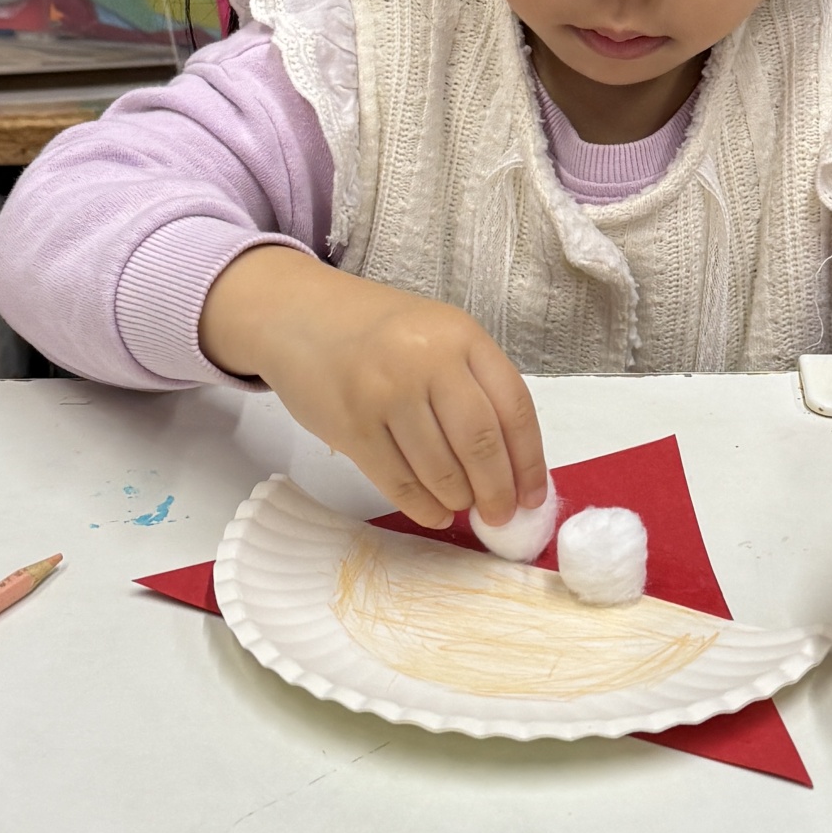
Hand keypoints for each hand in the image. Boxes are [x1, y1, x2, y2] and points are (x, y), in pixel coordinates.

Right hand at [199, 247, 546, 531]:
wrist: (298, 315)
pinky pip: (398, 481)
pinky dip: (422, 506)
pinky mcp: (352, 425)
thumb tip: (510, 467)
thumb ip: (472, 386)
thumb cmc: (377, 332)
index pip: (514, 407)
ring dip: (458, 499)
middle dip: (497, 491)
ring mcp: (387, 392)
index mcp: (461, 335)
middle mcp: (428, 360)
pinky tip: (433, 512)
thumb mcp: (435, 337)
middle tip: (501, 517)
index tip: (533, 497)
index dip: (530, 461)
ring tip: (461, 506)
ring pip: (440, 469)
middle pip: (481, 443)